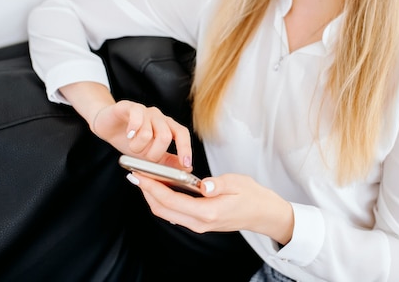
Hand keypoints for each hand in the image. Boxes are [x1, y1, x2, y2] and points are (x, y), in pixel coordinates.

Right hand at [93, 101, 191, 168]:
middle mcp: (159, 117)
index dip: (186, 149)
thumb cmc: (130, 140)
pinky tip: (128, 135)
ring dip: (138, 147)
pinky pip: (136, 117)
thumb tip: (186, 169)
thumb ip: (167, 162)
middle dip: (154, 154)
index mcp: (167, 126)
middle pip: (165, 136)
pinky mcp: (129, 107)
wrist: (108, 126)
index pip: (182, 134)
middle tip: (144, 158)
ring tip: (132, 147)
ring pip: (147, 132)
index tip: (186, 164)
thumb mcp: (150, 154)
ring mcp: (145, 111)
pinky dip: (133, 130)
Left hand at [128, 172, 294, 244]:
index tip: (140, 175)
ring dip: (152, 196)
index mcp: (208, 212)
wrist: (263, 214)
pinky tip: (161, 187)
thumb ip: (218, 184)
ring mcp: (199, 224)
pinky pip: (174, 213)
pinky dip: (163, 200)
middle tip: (135, 174)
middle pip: (163, 209)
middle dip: (146, 192)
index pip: (171, 200)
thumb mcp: (237, 182)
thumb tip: (203, 185)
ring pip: (167, 213)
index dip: (152, 187)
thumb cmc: (252, 196)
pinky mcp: (199, 222)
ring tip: (143, 179)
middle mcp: (200, 222)